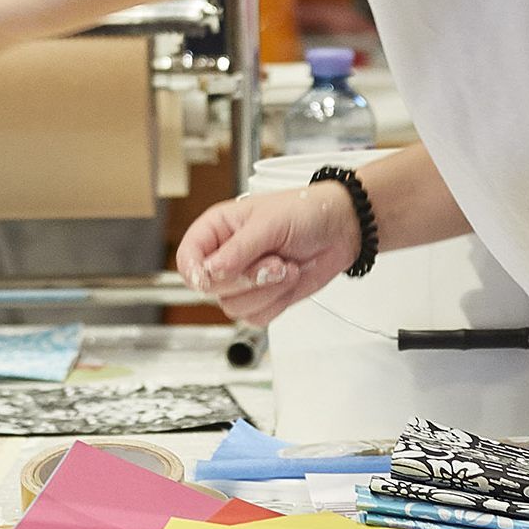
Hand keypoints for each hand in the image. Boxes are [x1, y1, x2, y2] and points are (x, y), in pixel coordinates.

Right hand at [176, 181, 361, 326]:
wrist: (341, 228)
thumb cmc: (304, 211)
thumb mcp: (268, 224)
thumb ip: (236, 250)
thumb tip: (209, 273)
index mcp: (216, 230)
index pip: (188, 260)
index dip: (196, 273)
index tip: (214, 276)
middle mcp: (225, 257)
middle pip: (212, 289)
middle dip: (248, 279)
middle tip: (274, 262)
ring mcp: (244, 281)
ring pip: (234, 307)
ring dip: (268, 291)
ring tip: (287, 266)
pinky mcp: (264, 298)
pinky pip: (257, 317)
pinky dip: (278, 302)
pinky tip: (290, 279)